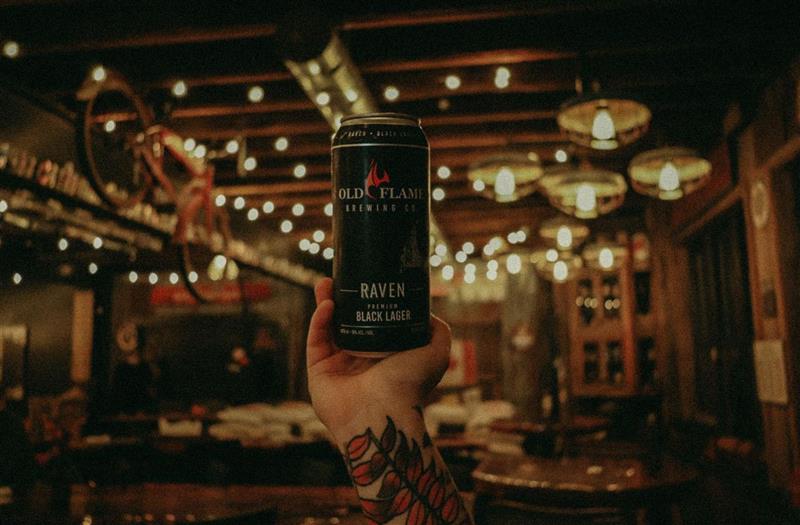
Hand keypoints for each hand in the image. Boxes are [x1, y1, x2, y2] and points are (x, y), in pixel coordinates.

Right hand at [306, 278, 450, 439]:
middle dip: (343, 297)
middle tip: (342, 276)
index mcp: (384, 355)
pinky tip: (328, 304)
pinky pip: (316, 340)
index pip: (372, 322)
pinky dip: (319, 320)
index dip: (367, 300)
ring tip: (326, 281)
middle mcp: (360, 360)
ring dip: (326, 302)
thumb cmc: (410, 385)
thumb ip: (438, 331)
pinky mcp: (318, 372)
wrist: (383, 412)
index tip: (366, 279)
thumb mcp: (437, 353)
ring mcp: (337, 366)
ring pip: (327, 327)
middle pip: (347, 321)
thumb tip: (426, 311)